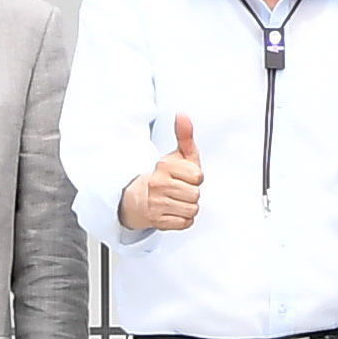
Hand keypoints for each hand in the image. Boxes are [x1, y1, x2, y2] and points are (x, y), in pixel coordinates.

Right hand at [125, 113, 204, 231]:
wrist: (140, 197)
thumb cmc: (165, 176)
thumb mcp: (177, 155)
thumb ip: (184, 136)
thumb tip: (183, 115)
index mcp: (164, 166)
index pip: (197, 176)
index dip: (195, 177)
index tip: (186, 176)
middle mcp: (158, 184)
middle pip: (195, 194)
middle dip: (192, 193)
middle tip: (181, 189)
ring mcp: (157, 204)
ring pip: (192, 209)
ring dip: (188, 206)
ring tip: (177, 199)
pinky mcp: (158, 221)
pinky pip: (185, 223)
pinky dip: (183, 219)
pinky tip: (174, 210)